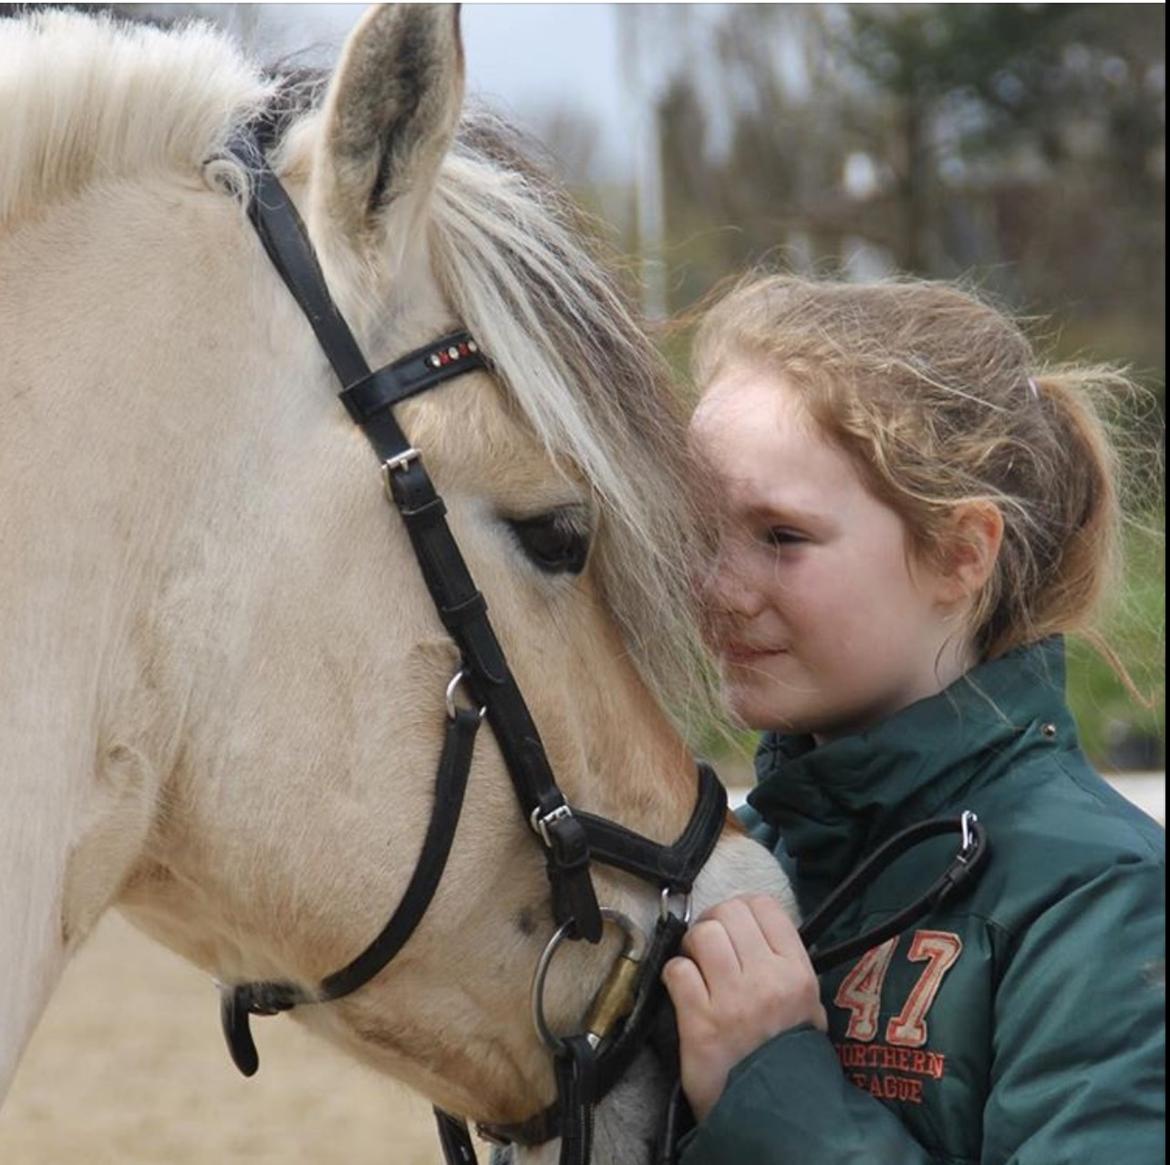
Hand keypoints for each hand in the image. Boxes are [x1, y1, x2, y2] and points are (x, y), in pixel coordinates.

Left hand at [661, 894, 825, 1121]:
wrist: (774, 1117)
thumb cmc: (789, 1061)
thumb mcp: (809, 1010)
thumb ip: (786, 967)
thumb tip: (756, 930)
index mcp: (797, 974)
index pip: (765, 906)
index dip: (742, 908)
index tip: (734, 926)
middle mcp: (767, 980)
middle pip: (728, 913)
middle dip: (713, 923)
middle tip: (709, 946)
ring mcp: (733, 1000)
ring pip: (702, 934)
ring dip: (692, 946)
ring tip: (696, 965)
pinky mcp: (700, 1022)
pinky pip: (677, 970)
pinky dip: (674, 975)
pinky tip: (683, 991)